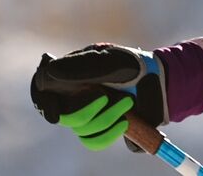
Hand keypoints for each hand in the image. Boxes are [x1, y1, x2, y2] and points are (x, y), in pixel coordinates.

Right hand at [30, 43, 167, 151]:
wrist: (161, 83)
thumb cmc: (134, 66)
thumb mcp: (110, 60)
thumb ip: (81, 66)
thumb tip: (50, 70)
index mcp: (72, 77)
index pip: (43, 89)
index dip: (42, 100)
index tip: (51, 110)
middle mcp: (76, 97)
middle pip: (64, 116)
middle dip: (86, 110)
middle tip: (107, 97)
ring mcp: (89, 115)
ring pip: (81, 130)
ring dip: (105, 119)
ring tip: (127, 104)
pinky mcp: (103, 130)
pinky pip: (94, 142)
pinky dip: (108, 135)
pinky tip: (124, 123)